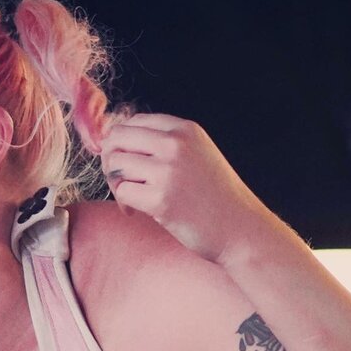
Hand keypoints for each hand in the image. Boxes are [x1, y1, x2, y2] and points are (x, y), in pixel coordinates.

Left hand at [100, 113, 271, 263]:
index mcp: (184, 130)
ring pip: (115, 165)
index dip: (121, 143)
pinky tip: (135, 211)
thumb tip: (118, 139)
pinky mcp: (161, 200)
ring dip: (115, 183)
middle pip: (117, 138)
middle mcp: (175, 144)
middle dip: (110, 160)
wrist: (240, 228)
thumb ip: (166, 143)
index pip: (133, 122)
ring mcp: (168, 171)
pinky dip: (123, 204)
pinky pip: (122, 192)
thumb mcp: (197, 154)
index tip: (127, 163)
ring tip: (130, 198)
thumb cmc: (215, 196)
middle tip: (120, 181)